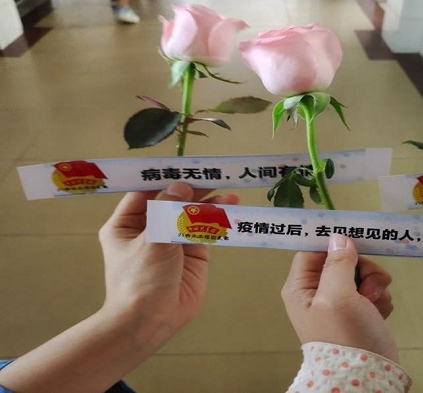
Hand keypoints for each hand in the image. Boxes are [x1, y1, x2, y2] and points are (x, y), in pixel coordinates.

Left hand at [98, 181, 238, 336]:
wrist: (150, 321)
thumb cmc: (140, 279)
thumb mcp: (152, 240)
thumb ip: (168, 211)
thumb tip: (181, 187)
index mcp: (127, 224)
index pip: (145, 192)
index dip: (164, 178)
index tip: (183, 165)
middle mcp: (149, 228)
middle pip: (172, 201)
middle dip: (193, 189)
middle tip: (214, 177)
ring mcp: (172, 240)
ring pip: (192, 214)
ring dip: (210, 203)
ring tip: (230, 193)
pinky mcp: (193, 253)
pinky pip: (205, 230)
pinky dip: (217, 219)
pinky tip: (229, 207)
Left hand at [281, 234, 398, 361]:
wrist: (369, 377)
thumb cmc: (346, 337)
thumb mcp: (337, 296)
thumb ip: (337, 264)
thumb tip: (338, 238)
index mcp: (301, 288)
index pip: (313, 250)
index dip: (333, 244)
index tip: (355, 240)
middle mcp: (317, 293)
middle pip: (341, 260)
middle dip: (361, 268)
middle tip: (369, 285)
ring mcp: (339, 303)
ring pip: (361, 274)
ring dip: (374, 284)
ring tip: (374, 303)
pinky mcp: (359, 312)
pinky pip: (372, 290)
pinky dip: (379, 298)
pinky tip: (378, 313)